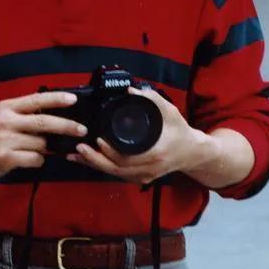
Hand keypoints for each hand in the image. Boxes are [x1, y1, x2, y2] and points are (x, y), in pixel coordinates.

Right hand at [0, 91, 86, 178]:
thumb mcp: (5, 115)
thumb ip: (26, 113)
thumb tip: (57, 114)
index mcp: (8, 107)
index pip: (36, 100)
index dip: (56, 99)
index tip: (73, 99)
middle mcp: (7, 121)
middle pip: (43, 122)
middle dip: (66, 125)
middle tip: (81, 129)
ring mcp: (6, 140)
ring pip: (41, 144)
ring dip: (47, 148)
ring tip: (41, 148)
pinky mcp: (6, 158)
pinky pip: (35, 159)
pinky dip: (38, 159)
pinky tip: (30, 158)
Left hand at [67, 87, 204, 183]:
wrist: (193, 153)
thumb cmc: (180, 131)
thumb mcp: (170, 111)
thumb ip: (151, 99)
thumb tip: (130, 91)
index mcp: (155, 154)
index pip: (127, 157)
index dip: (109, 151)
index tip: (96, 139)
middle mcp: (149, 169)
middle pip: (116, 169)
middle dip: (95, 160)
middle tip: (78, 148)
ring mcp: (144, 176)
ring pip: (115, 174)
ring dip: (94, 165)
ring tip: (75, 155)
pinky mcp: (140, 178)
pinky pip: (118, 174)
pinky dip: (102, 167)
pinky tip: (88, 160)